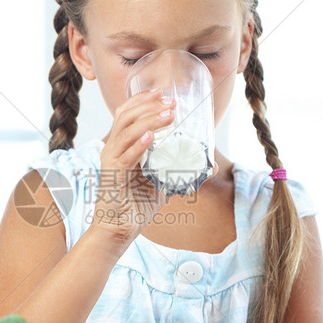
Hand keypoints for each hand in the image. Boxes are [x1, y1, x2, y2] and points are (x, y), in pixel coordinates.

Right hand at [92, 89, 175, 244]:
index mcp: (121, 146)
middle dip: (149, 105)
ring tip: (168, 115)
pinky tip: (152, 136)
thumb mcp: (163, 184)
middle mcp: (113, 149)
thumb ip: (182, 171)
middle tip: (171, 102)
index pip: (126, 114)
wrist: (118, 230)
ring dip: (148, 120)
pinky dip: (140, 144)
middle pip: (126, 116)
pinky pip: (126, 155)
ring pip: (125, 131)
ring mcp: (111, 161)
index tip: (162, 92)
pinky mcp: (113, 176)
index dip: (142, 100)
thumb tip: (211, 165)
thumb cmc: (136, 206)